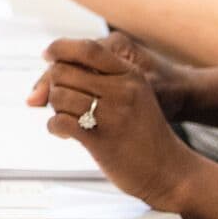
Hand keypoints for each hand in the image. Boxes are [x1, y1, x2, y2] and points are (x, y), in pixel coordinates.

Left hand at [30, 32, 197, 209]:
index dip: (61, 48)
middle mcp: (122, 90)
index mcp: (131, 74)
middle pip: (64, 71)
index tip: (49, 54)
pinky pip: (59, 122)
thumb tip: (56, 65)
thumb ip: (104, 77)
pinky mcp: (101, 140)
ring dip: (56, 108)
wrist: (169, 170)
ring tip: (68, 118)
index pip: (88, 48)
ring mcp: (112, 114)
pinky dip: (55, 127)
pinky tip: (66, 133)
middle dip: (54, 85)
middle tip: (62, 100)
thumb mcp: (135, 94)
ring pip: (58, 96)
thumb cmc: (145, 133)